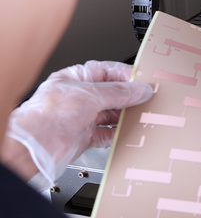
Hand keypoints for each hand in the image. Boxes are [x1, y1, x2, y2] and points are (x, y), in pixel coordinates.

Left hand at [4, 61, 152, 187]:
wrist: (37, 145)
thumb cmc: (49, 114)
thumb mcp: (90, 94)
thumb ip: (119, 92)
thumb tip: (140, 89)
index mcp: (76, 79)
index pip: (107, 72)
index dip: (127, 75)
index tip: (143, 81)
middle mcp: (79, 97)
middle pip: (112, 94)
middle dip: (129, 97)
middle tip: (146, 99)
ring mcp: (82, 117)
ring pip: (112, 114)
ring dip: (126, 116)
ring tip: (140, 115)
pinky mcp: (86, 136)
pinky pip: (108, 133)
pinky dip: (119, 134)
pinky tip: (127, 132)